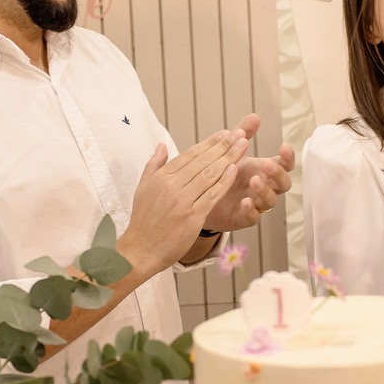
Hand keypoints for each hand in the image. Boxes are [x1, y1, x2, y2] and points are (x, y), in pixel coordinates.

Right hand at [121, 129, 248, 275]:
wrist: (140, 250)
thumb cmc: (143, 220)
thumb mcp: (143, 187)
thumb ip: (154, 165)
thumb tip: (162, 145)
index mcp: (162, 177)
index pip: (190, 154)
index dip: (209, 143)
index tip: (223, 134)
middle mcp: (172, 185)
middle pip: (203, 160)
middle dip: (223, 145)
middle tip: (239, 133)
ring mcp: (183, 200)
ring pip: (210, 174)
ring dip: (229, 158)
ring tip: (243, 145)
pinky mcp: (192, 216)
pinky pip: (212, 195)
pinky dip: (224, 181)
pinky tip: (235, 169)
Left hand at [201, 114, 295, 231]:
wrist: (200, 195)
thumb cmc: (223, 172)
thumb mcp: (232, 151)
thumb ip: (243, 134)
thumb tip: (255, 116)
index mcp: (264, 170)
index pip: (285, 164)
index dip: (288, 157)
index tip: (283, 147)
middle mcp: (264, 187)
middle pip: (284, 184)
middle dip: (278, 174)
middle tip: (266, 165)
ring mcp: (255, 203)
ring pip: (270, 201)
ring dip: (264, 191)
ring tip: (253, 181)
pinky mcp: (243, 217)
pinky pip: (253, 217)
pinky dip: (251, 210)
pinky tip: (245, 201)